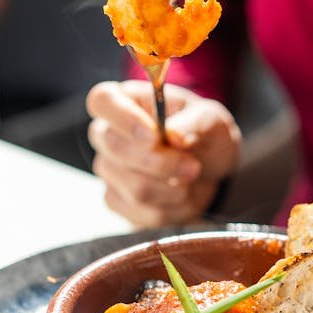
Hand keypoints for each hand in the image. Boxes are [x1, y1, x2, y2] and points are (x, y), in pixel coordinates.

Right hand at [86, 79, 240, 225]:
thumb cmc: (202, 133)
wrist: (209, 168)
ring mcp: (108, 168)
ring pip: (134, 187)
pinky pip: (140, 212)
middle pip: (115, 149)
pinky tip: (183, 197)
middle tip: (194, 166)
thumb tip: (173, 136)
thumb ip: (194, 123)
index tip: (155, 137)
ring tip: (192, 178)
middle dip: (162, 164)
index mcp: (125, 100)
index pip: (102, 101)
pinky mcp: (115, 199)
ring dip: (174, 189)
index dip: (124, 120)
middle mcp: (107, 133)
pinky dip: (172, 209)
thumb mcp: (210, 119)